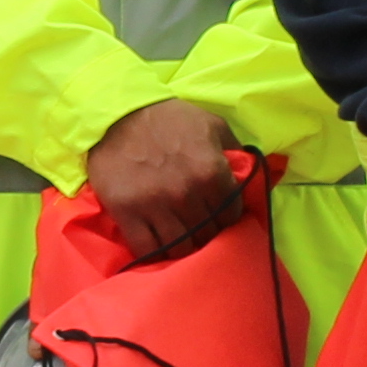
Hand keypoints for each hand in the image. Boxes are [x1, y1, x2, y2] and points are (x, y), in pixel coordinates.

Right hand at [83, 100, 246, 258]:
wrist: (117, 114)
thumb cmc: (168, 118)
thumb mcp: (212, 124)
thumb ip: (235, 149)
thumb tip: (250, 173)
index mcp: (211, 172)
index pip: (231, 216)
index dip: (226, 219)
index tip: (218, 217)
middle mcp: (186, 194)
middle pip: (207, 235)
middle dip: (206, 233)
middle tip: (198, 228)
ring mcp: (156, 206)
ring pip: (180, 248)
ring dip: (183, 246)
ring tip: (180, 238)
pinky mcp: (127, 214)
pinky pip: (147, 248)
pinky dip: (155, 252)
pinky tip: (158, 244)